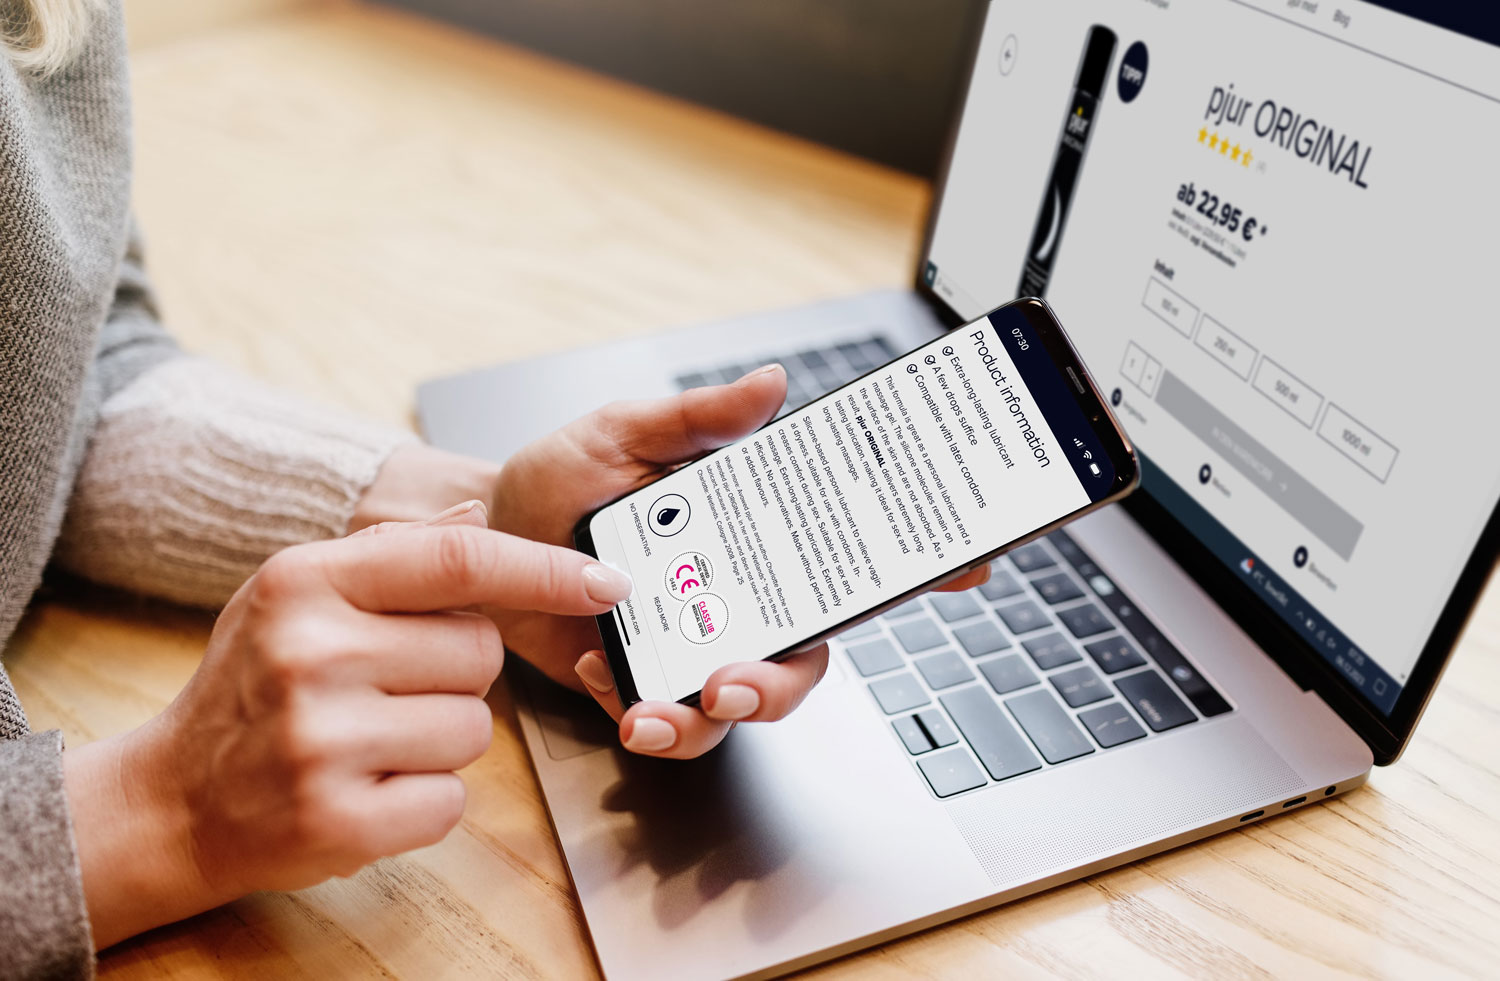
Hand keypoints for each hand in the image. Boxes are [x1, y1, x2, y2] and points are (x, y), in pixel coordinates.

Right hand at [62, 503, 631, 948]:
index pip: (458, 559)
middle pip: (480, 651)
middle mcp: (312, 653)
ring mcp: (323, 741)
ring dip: (442, 739)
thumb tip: (476, 513)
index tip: (605, 579)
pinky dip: (425, 801)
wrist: (174, 798)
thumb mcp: (296, 594)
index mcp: (306, 581)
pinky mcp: (339, 820)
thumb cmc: (253, 686)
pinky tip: (368, 789)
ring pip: (476, 727)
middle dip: (458, 673)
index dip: (545, 568)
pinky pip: (453, 798)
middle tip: (388, 688)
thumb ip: (391, 555)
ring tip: (372, 740)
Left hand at [487, 365, 989, 758]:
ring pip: (732, 709)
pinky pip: (656, 717)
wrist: (479, 531)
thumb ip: (699, 417)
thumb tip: (771, 383)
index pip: (843, 561)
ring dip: (704, 720)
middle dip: (777, 685)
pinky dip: (631, 704)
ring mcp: (686, 648)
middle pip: (798, 659)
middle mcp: (731, 602)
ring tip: (655, 710)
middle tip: (735, 684)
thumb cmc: (560, 478)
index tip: (968, 568)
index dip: (911, 570)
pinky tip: (596, 665)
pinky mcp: (635, 681)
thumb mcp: (626, 431)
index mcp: (748, 542)